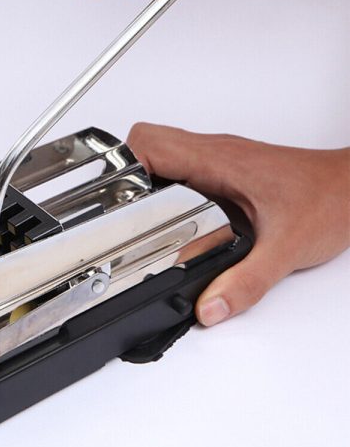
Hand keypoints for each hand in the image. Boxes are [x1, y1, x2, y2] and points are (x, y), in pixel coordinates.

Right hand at [126, 123, 349, 325]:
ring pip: (162, 149)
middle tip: (124, 208)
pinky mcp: (226, 167)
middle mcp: (216, 152)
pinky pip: (181, 162)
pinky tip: (174, 212)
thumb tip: (207, 307)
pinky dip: (165, 182)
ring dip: (144, 176)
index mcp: (220, 162)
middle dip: (126, 172)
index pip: (149, 144)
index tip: (118, 201)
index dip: (124, 170)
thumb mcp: (285, 249)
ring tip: (141, 212)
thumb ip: (244, 283)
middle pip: (145, 140)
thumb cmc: (332, 201)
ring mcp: (220, 157)